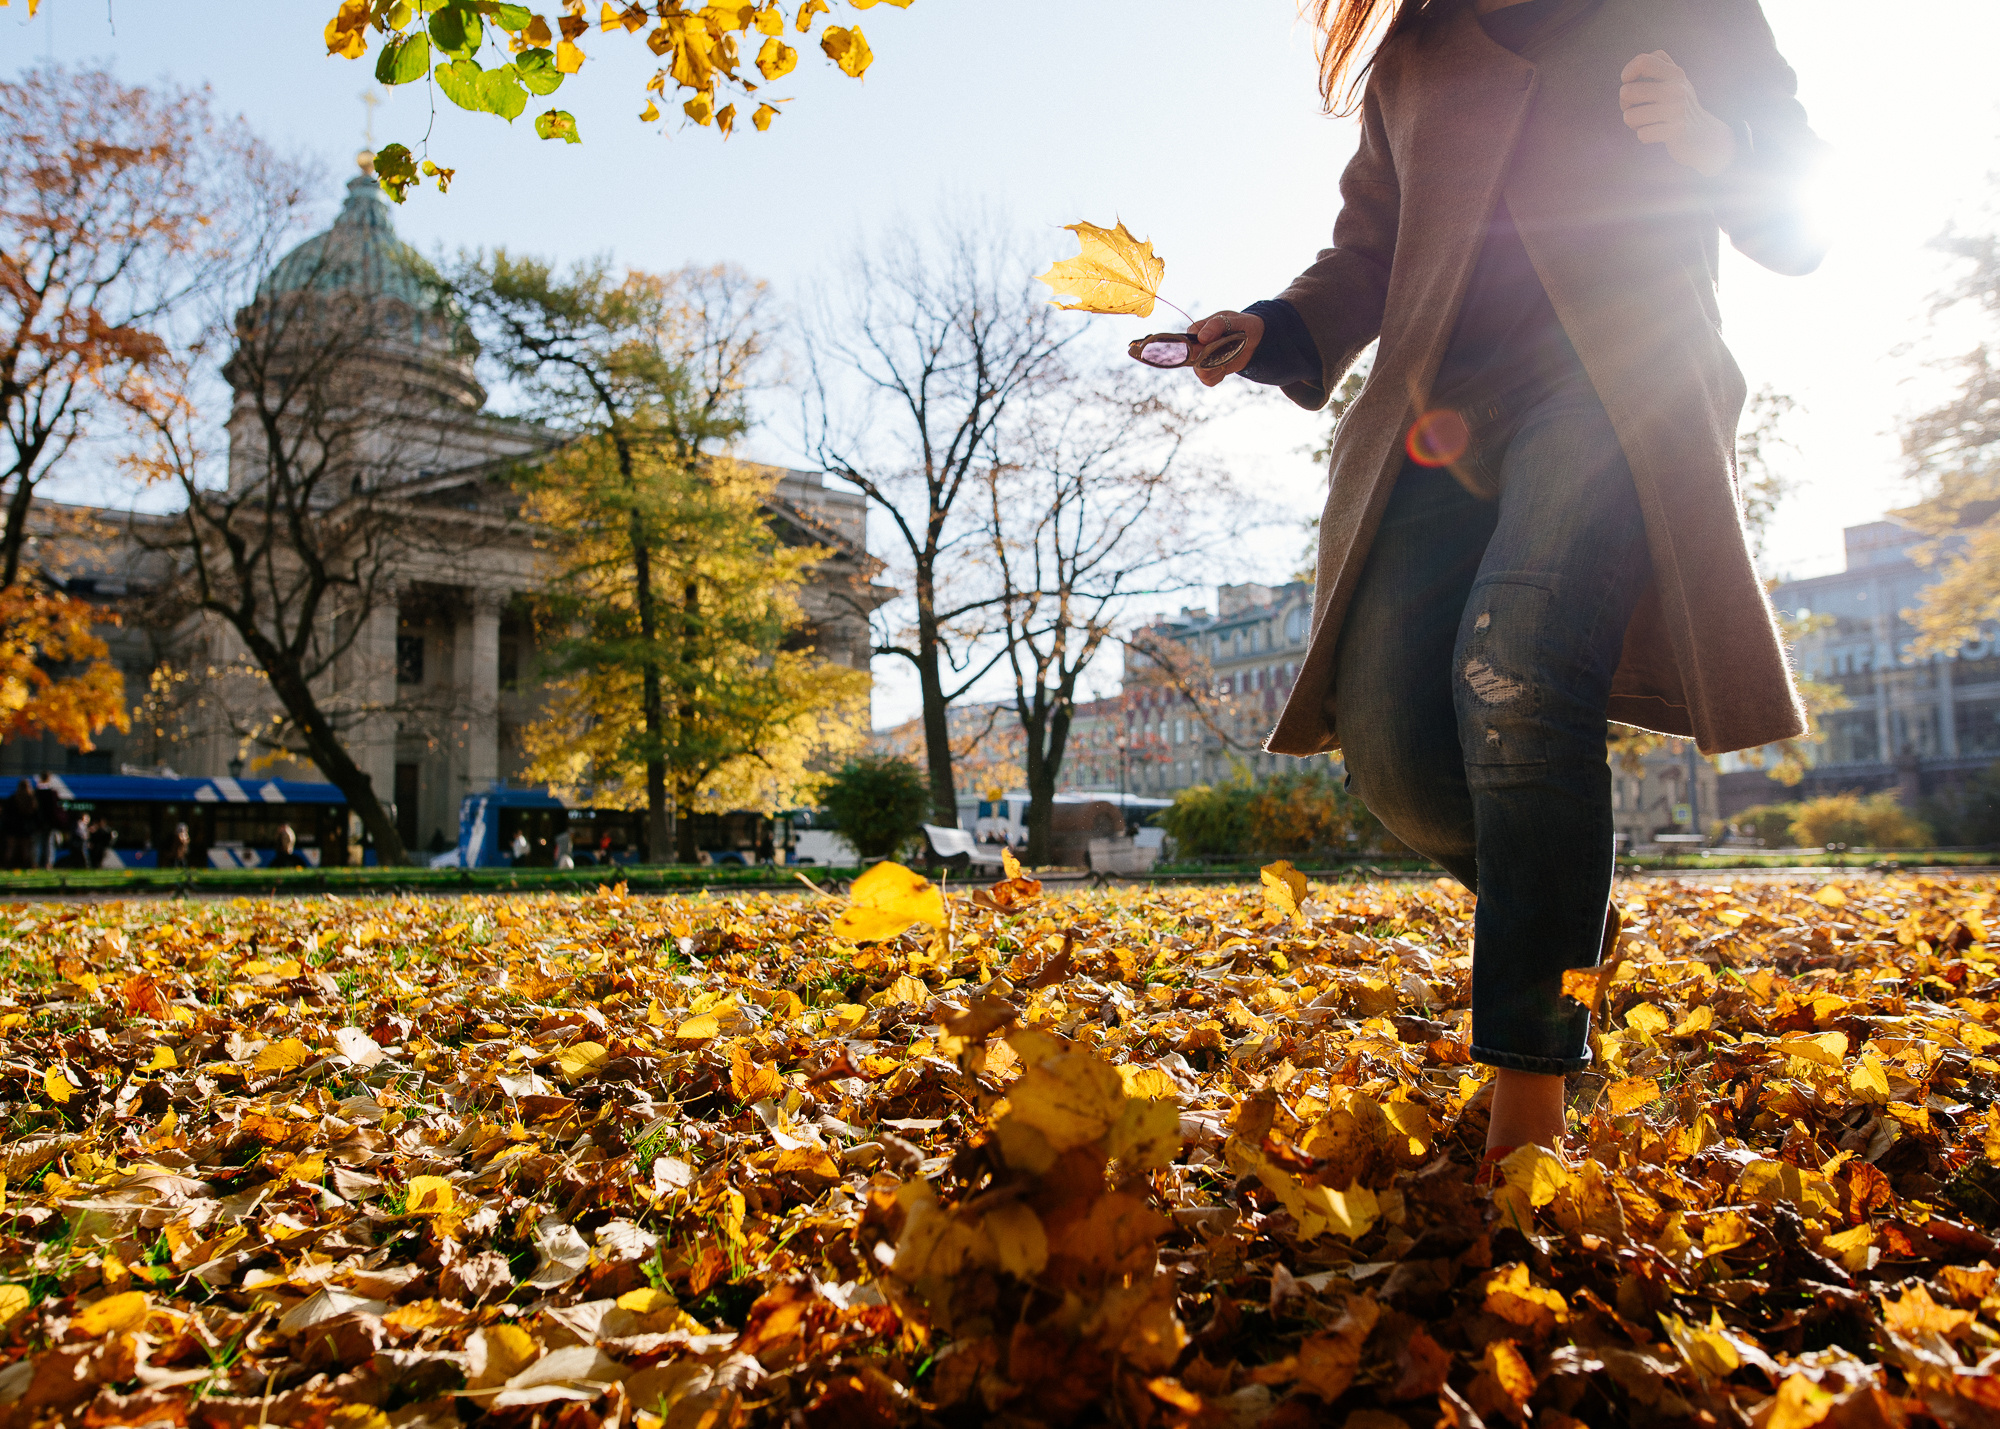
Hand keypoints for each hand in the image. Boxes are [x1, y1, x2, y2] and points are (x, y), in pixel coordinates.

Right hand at [1189, 310, 1262, 386]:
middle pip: (1190, 358)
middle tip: (1219, 352)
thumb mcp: (1233, 320)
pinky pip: (1208, 380)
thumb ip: (1216, 325)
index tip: (1207, 343)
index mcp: (1199, 330)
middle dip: (1204, 359)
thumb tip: (1202, 338)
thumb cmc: (1242, 325)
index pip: (1186, 340)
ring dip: (1212, 369)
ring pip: (1198, 371)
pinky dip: (1217, 376)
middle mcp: (1198, 346)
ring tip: (1225, 359)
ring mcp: (1204, 360)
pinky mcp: (1212, 371)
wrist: (1256, 339)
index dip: (1194, 345)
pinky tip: (1225, 368)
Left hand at [1619, 51, 1736, 177]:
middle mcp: (1677, 89)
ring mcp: (1677, 110)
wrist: (1704, 133)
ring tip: (1647, 122)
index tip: (1629, 83)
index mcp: (1675, 73)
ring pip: (1629, 116)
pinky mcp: (1677, 131)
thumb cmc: (1679, 105)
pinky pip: (1642, 135)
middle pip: (1627, 91)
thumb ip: (1657, 65)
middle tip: (1637, 108)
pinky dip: (1644, 136)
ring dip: (1633, 123)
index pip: (1643, 62)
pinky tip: (1656, 133)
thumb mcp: (1674, 79)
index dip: (1628, 73)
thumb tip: (1631, 71)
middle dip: (1625, 104)